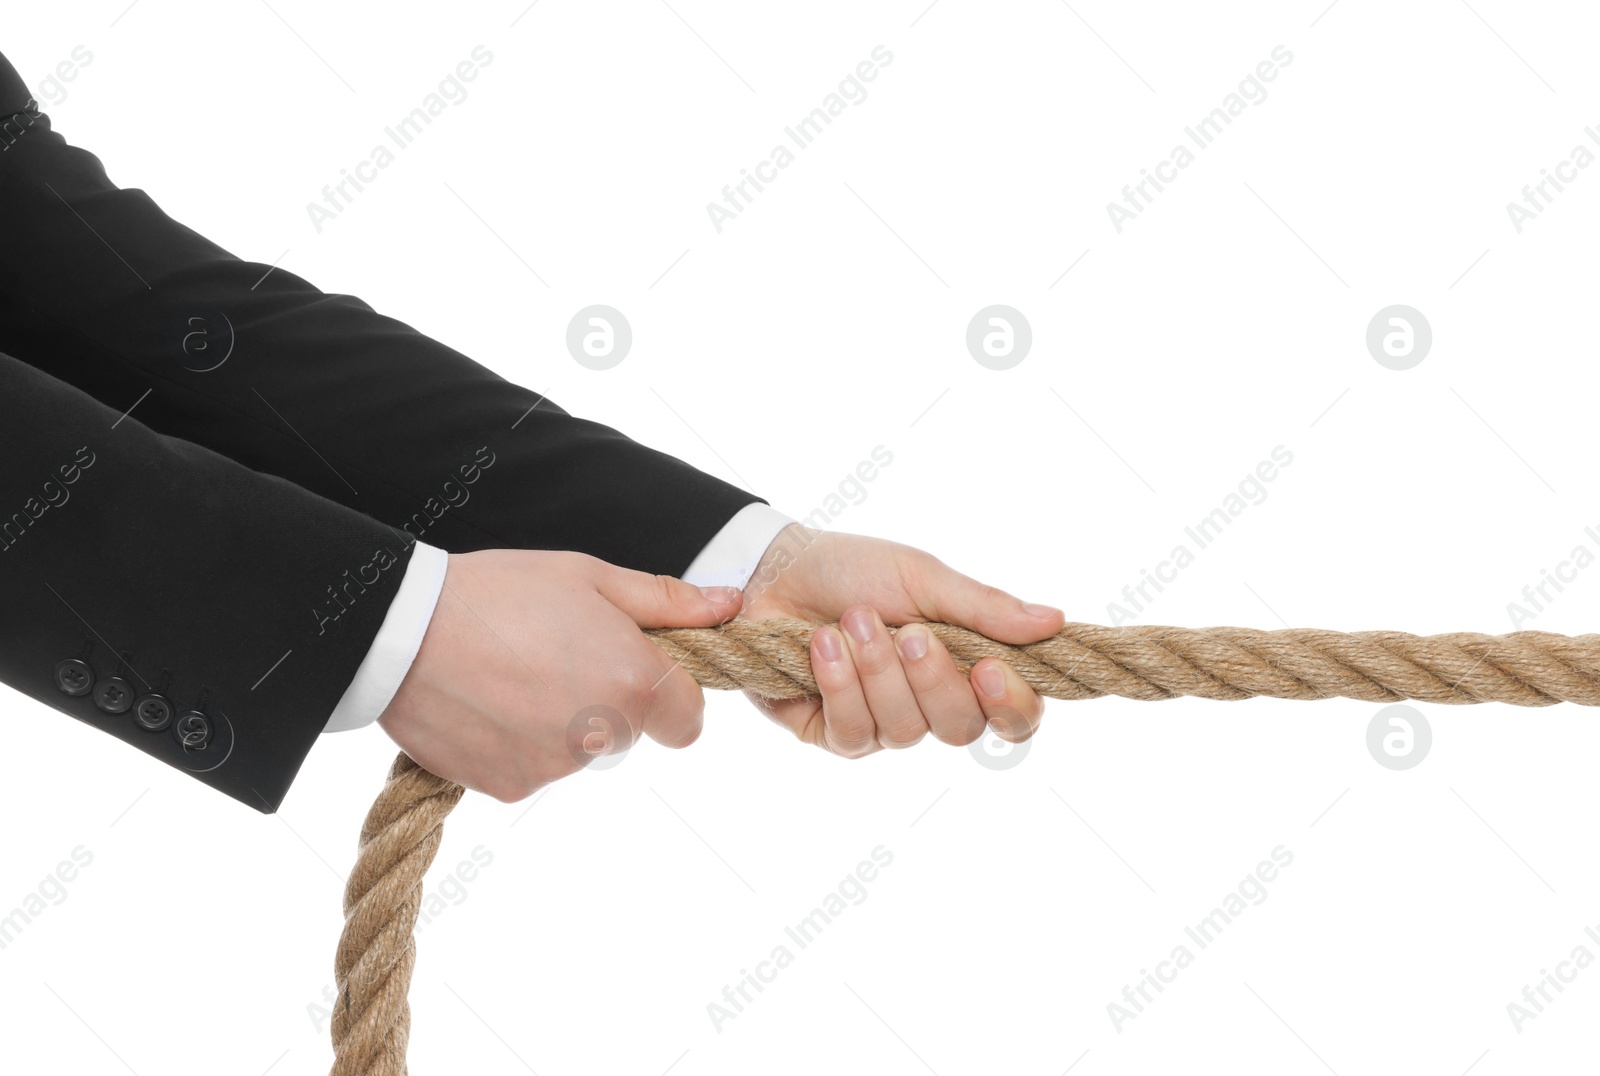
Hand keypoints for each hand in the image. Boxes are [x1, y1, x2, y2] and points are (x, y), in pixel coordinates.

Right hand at [377, 549, 741, 801]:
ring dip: (560, 720)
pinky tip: (487, 700)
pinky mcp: (510, 787)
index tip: (635, 666)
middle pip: (630, 730)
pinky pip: (533, 767)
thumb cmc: (500, 591)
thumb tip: (729, 605)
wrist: (400, 629)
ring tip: (511, 670)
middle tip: (556, 652)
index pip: (688, 720)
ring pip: (580, 749)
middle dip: (607, 698)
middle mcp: (603, 735)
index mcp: (635, 682)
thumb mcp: (591, 576)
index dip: (668, 694)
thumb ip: (668, 602)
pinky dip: (518, 742)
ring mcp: (555, 768)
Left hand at [738, 524, 1062, 755]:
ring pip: (904, 731)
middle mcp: (929, 706)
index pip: (1014, 716)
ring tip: (853, 620)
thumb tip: (1055, 622)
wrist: (776, 569)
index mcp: (966, 667)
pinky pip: (853, 732)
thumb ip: (985, 607)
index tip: (993, 670)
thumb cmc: (857, 569)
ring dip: (878, 671)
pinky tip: (821, 646)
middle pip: (960, 728)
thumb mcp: (924, 578)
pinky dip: (839, 684)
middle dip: (933, 679)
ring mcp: (881, 725)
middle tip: (909, 632)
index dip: (1013, 706)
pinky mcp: (832, 734)